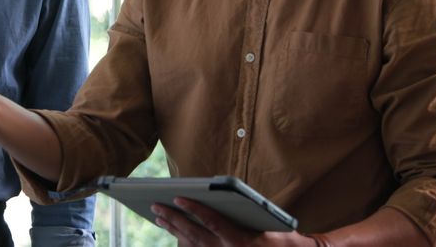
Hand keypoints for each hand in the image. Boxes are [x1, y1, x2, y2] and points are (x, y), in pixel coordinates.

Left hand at [152, 198, 315, 246]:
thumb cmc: (279, 239)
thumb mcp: (268, 224)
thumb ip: (245, 212)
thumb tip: (221, 194)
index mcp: (240, 241)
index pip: (212, 222)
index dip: (194, 209)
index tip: (178, 197)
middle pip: (194, 234)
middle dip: (174, 219)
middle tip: (156, 205)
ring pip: (191, 245)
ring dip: (174, 230)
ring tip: (159, 216)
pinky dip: (183, 241)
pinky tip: (174, 232)